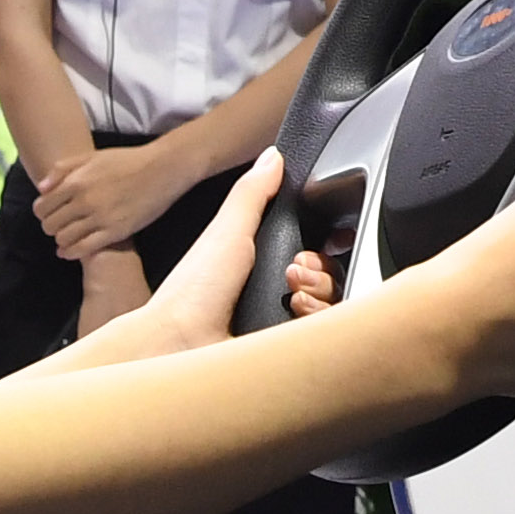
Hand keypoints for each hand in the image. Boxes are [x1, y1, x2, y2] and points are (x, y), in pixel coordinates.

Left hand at [33, 132, 196, 261]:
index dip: (42, 212)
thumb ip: (63, 169)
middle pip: (50, 225)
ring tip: (68, 236)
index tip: (49, 213)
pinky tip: (70, 251)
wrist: (162, 169)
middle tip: (59, 226)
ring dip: (61, 240)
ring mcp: (99, 218)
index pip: (42, 206)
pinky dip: (71, 253)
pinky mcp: (115, 232)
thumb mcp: (92, 157)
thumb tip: (42, 189)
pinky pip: (83, 249)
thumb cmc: (127, 161)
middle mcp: (84, 200)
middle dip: (50, 227)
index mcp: (76, 181)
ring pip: (64, 239)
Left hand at [63, 167, 340, 366]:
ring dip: (322, 292)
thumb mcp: (226, 231)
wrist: (180, 344)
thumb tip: (272, 158)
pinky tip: (296, 312)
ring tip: (293, 291)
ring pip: (334, 306)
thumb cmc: (193, 293)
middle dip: (322, 268)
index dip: (324, 245)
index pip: (315, 251)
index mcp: (260, 265)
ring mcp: (283, 328)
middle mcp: (274, 296)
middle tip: (296, 268)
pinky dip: (319, 320)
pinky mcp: (290, 355)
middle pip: (330, 278)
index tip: (317, 242)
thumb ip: (251, 194)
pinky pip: (328, 338)